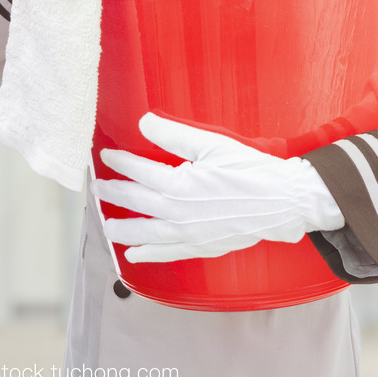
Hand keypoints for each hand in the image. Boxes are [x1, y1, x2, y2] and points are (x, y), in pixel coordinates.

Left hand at [90, 113, 343, 262]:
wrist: (280, 201)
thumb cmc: (249, 169)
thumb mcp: (210, 144)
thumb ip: (173, 135)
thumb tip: (143, 121)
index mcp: (177, 185)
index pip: (139, 172)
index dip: (120, 162)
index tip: (105, 156)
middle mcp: (176, 213)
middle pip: (136, 203)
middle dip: (113, 194)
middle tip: (97, 189)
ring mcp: (187, 234)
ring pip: (144, 233)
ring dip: (122, 229)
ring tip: (106, 225)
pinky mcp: (200, 246)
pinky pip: (166, 253)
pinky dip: (147, 254)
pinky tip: (133, 255)